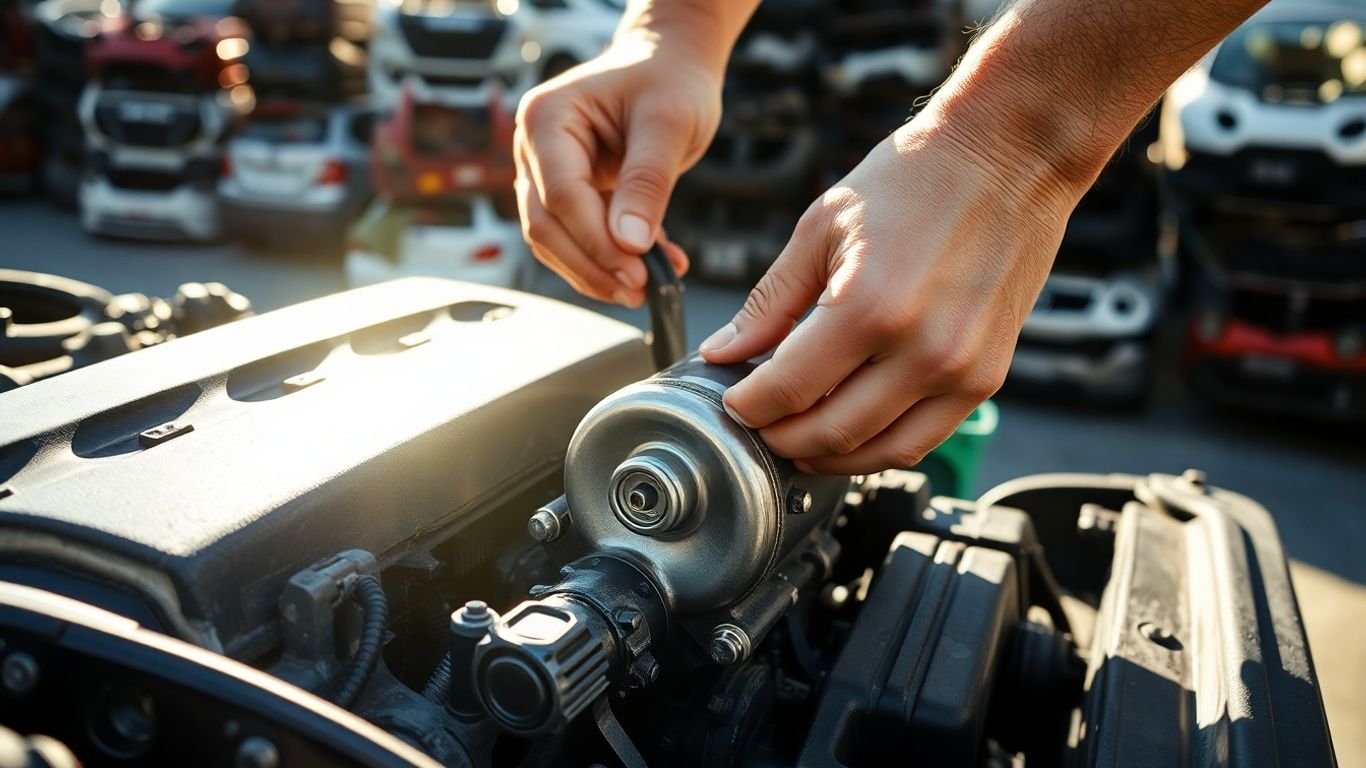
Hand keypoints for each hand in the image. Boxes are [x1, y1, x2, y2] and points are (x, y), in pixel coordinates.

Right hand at [514, 33, 720, 306]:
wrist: (672, 65)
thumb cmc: (669, 78)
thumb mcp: (668, 124)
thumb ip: (647, 183)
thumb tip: (630, 245)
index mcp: (547, 118)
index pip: (560, 195)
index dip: (595, 240)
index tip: (635, 270)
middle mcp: (536, 146)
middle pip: (547, 225)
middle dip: (592, 264)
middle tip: (637, 289)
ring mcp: (548, 171)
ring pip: (556, 239)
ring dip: (598, 270)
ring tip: (645, 286)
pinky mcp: (571, 192)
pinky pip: (580, 236)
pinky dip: (611, 258)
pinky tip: (652, 266)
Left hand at [699, 118, 1081, 474]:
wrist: (1012, 156)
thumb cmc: (917, 177)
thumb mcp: (822, 227)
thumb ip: (770, 301)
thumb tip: (724, 352)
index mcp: (868, 306)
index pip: (788, 390)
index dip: (748, 407)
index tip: (731, 402)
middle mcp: (921, 349)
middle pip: (829, 432)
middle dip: (778, 436)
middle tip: (757, 424)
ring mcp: (961, 370)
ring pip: (878, 451)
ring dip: (827, 455)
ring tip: (797, 436)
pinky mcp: (986, 377)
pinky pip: (924, 439)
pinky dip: (879, 447)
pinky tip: (850, 430)